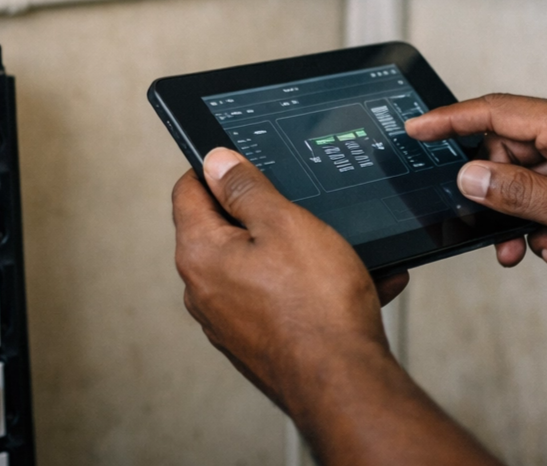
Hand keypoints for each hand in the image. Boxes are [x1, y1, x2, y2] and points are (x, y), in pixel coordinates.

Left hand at [173, 148, 498, 464]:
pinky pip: (282, 300)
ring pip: (260, 267)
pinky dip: (313, 287)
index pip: (189, 190)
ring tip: (342, 250)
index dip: (217, 170)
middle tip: (303, 209)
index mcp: (199, 254)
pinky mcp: (258, 344)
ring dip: (299, 252)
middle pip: (224, 230)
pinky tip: (357, 282)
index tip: (245, 165)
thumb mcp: (284, 223)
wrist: (346, 384)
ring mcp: (230, 322)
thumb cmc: (316, 307)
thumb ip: (246, 188)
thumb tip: (215, 161)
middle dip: (265, 214)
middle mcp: (204, 291)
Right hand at [407, 95, 546, 344]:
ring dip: (518, 216)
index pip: (496, 110)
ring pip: (526, 178)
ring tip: (525, 250)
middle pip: (507, 148)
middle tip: (481, 222)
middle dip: (492, 190)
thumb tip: (469, 177)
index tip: (414, 128)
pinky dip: (541, 223)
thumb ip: (518, 195)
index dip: (450, 120)